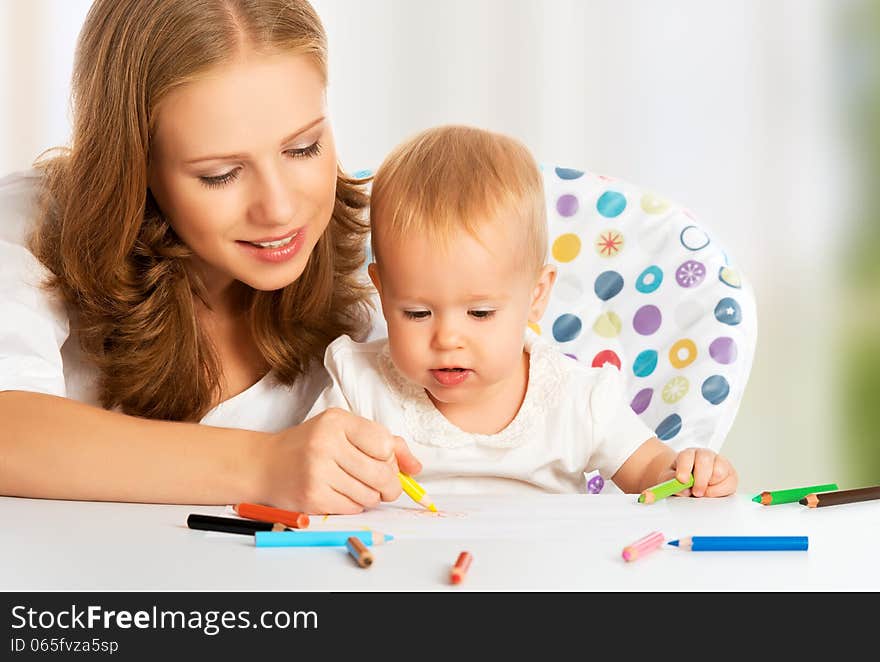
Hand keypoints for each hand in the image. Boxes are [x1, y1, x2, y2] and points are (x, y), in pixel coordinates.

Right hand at [255, 408, 422, 513]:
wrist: (265, 464)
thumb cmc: (310, 445)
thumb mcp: (344, 430)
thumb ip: (383, 442)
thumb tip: (416, 467)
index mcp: (338, 421)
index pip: (384, 444)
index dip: (391, 459)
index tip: (385, 462)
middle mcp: (326, 443)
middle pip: (382, 474)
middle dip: (390, 486)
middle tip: (384, 486)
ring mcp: (317, 471)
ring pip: (370, 495)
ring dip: (371, 497)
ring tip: (356, 487)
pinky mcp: (312, 497)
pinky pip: (353, 509)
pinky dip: (354, 506)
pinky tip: (342, 495)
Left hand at [660, 447, 737, 497]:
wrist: (691, 481)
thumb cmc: (681, 479)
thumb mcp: (669, 480)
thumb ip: (671, 482)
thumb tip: (683, 489)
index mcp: (688, 454)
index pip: (686, 456)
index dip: (684, 468)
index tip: (682, 480)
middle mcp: (705, 455)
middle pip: (705, 461)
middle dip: (700, 480)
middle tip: (695, 492)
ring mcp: (719, 463)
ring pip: (719, 471)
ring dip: (710, 485)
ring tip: (703, 492)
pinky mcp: (730, 474)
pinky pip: (730, 482)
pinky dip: (720, 491)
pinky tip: (712, 492)